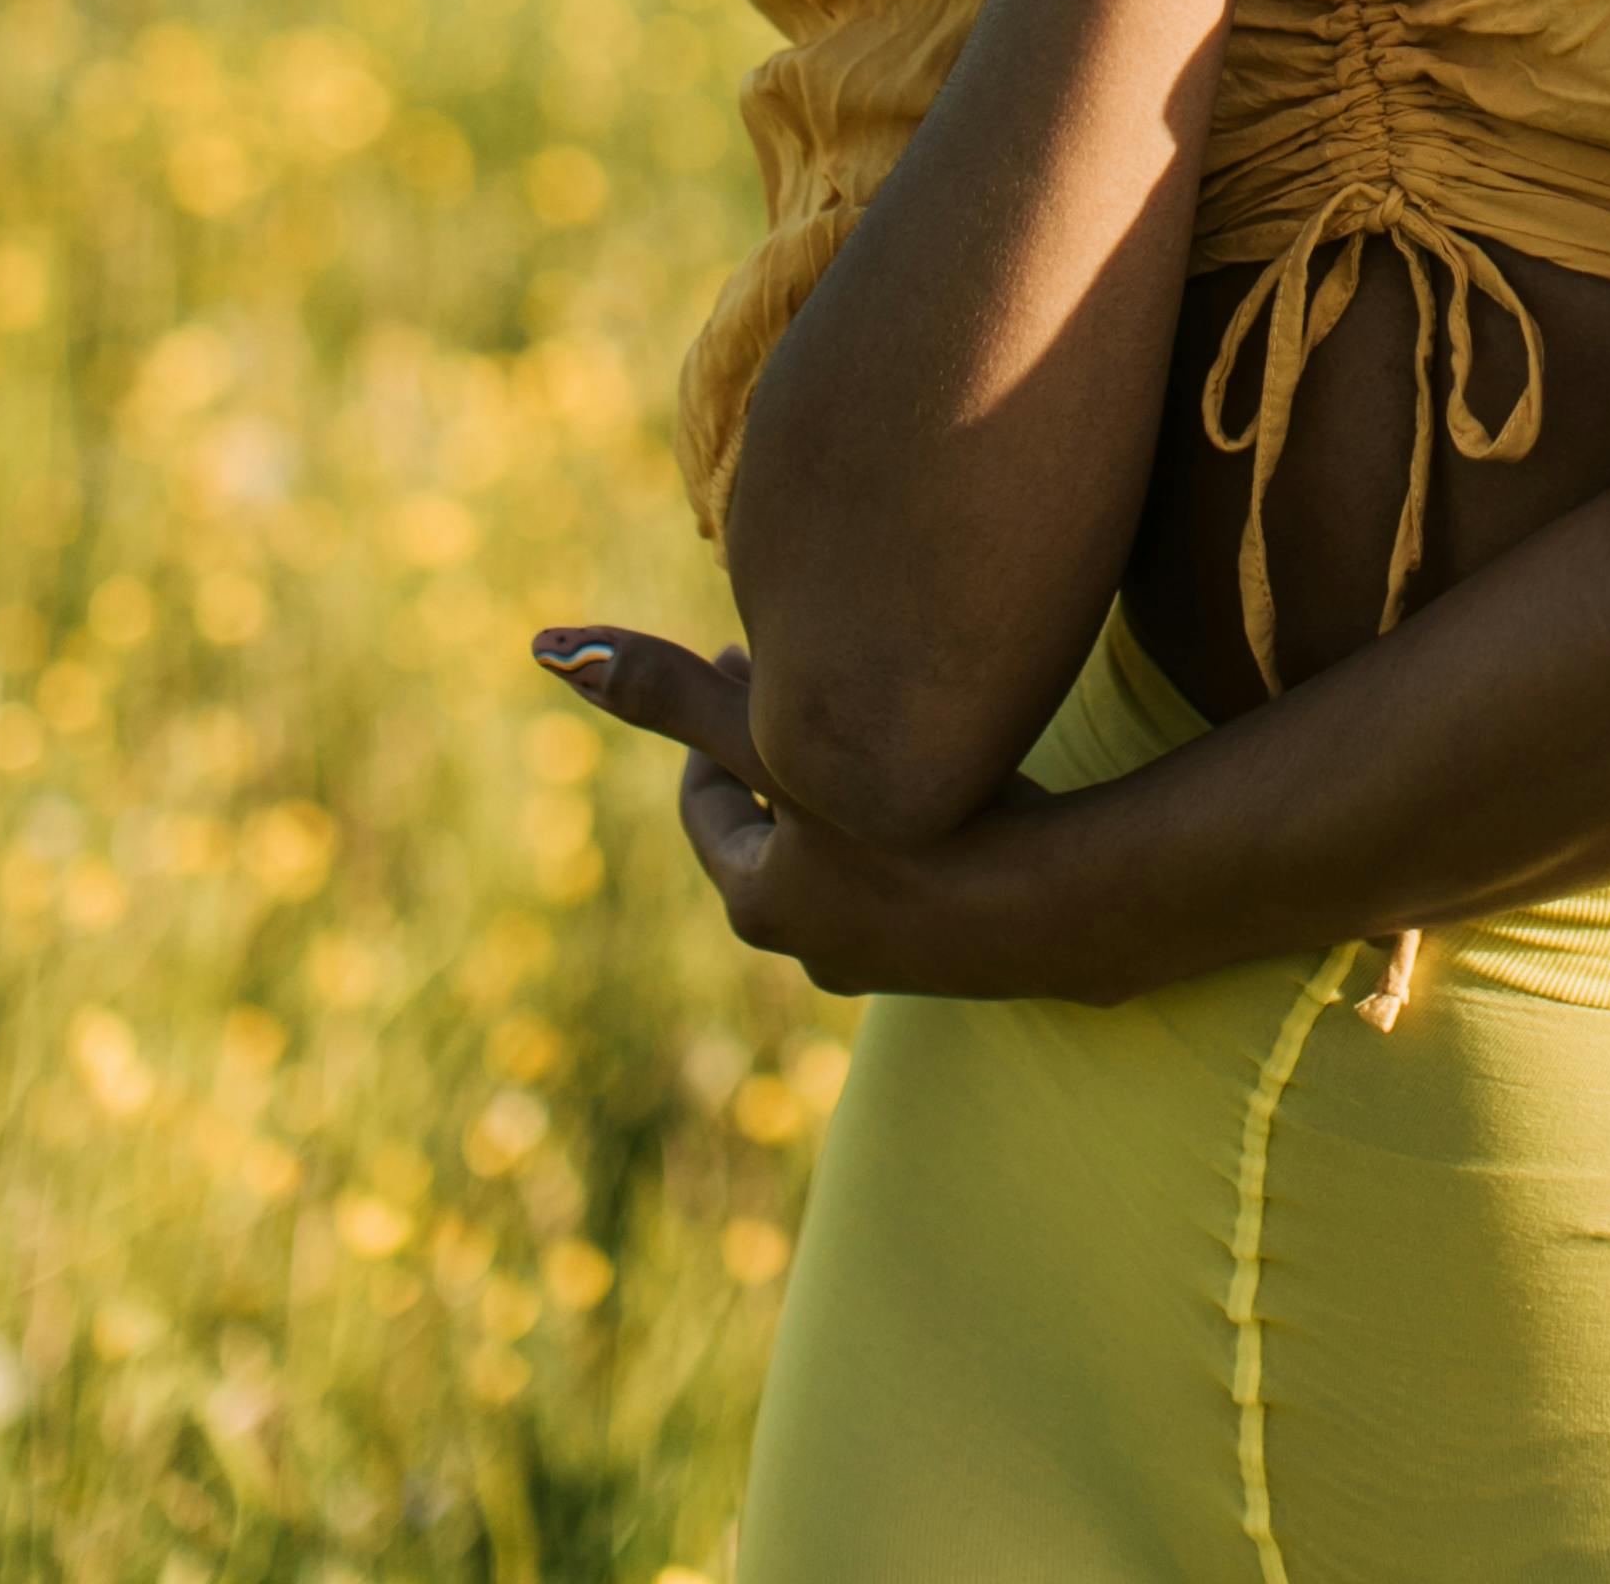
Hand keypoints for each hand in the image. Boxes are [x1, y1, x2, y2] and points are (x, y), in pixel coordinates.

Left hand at [531, 621, 925, 993]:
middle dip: (784, 753)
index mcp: (759, 902)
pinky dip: (904, 825)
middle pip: (772, 826)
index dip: (718, 720)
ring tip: (884, 726)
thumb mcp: (784, 746)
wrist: (1060, 906)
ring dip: (846, 791)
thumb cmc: (915, 824)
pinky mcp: (952, 954)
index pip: (707, 797)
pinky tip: (952, 780)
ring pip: (841, 852)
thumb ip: (679, 695)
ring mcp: (885, 960)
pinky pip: (905, 874)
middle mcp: (811, 947)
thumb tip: (549, 651)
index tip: (749, 658)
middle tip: (817, 682)